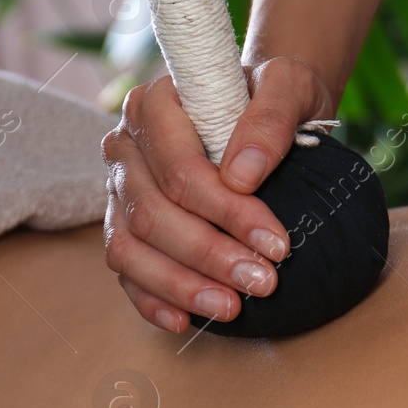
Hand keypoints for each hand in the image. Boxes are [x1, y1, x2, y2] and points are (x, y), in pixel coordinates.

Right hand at [101, 56, 334, 331]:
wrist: (268, 104)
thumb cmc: (275, 93)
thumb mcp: (288, 86)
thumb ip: (270, 118)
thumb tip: (243, 175)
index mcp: (154, 105)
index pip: (182, 171)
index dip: (228, 213)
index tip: (278, 242)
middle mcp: (126, 145)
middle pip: (154, 214)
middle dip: (211, 256)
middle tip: (264, 282)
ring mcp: (119, 187)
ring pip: (130, 247)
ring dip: (182, 285)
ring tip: (232, 307)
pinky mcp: (123, 221)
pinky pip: (125, 268)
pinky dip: (152, 299)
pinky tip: (185, 321)